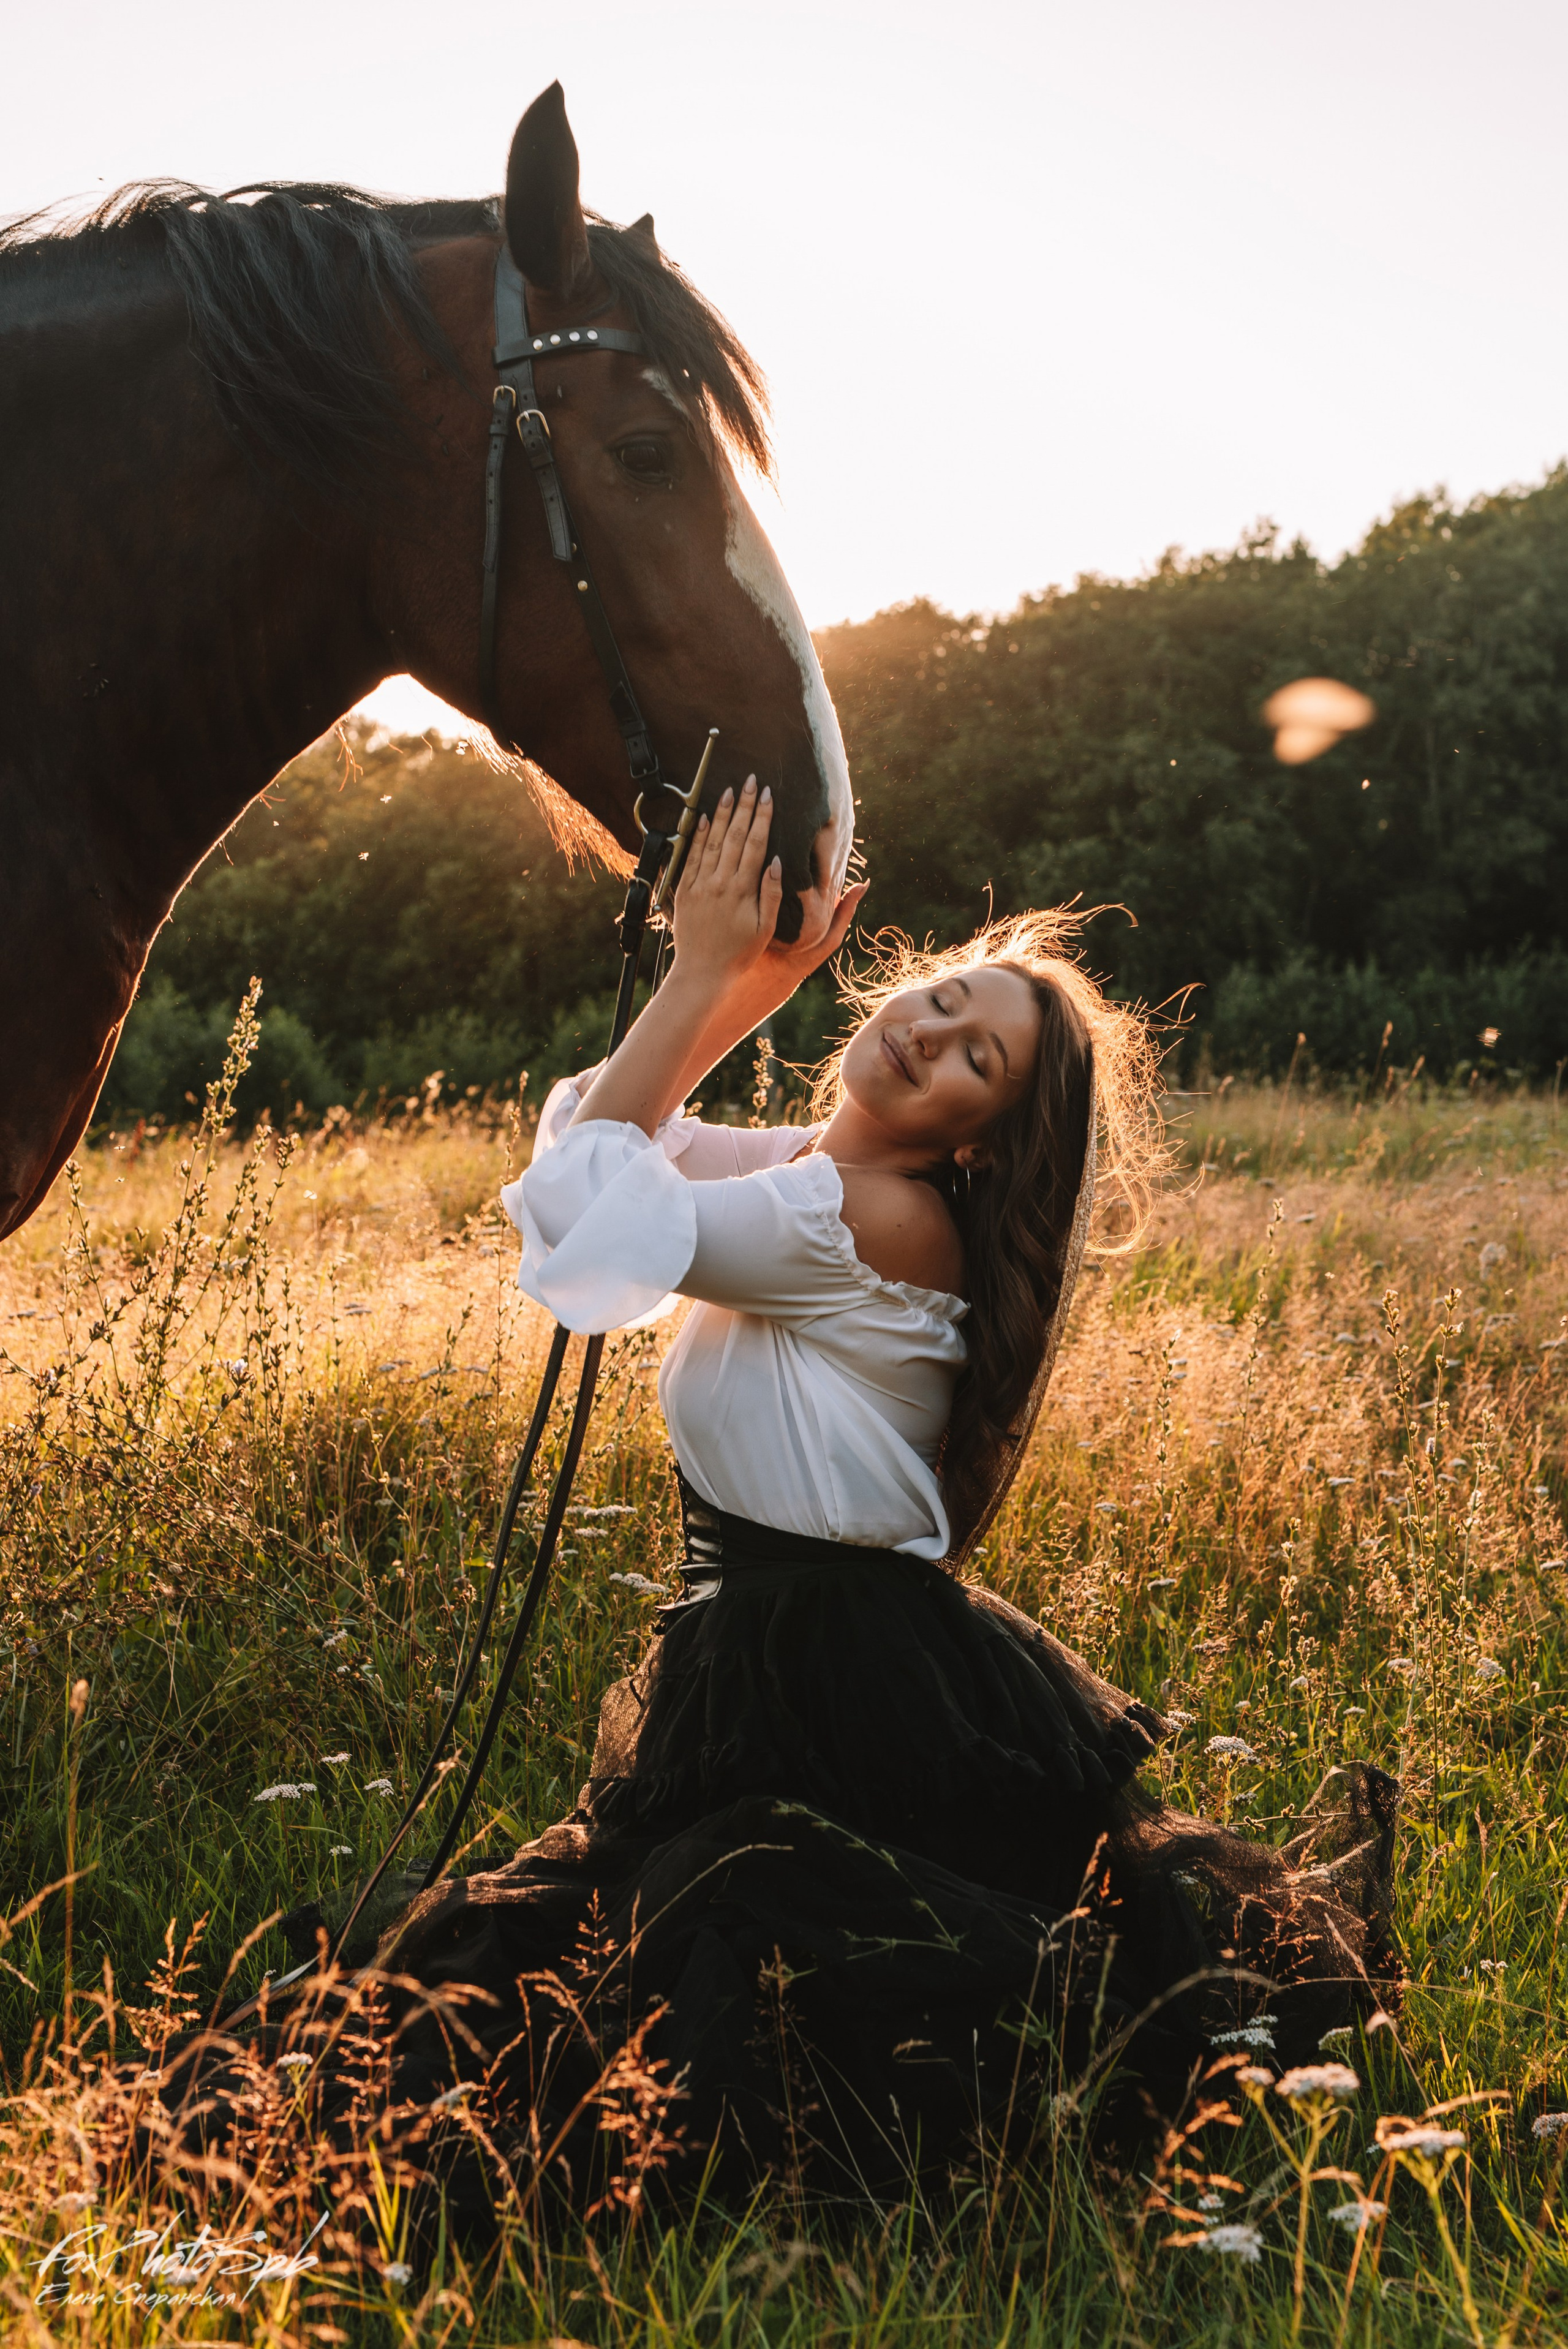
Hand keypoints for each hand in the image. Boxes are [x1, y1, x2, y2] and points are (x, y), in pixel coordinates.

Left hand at [672, 776, 865, 1014]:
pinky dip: (699, 834)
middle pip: (735, 835)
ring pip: (712, 840)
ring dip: (723, 813)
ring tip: (730, 791)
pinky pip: (692, 855)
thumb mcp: (765, 929)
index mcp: (742, 890)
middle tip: (751, 781)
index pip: (756, 844)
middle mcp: (720, 882)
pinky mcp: (684, 889)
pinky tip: (706, 817)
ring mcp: (700, 884)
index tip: (768, 795)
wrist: (701, 972)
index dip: (763, 817)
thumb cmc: (739, 953)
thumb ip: (772, 894)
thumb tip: (778, 862)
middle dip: (745, 806)